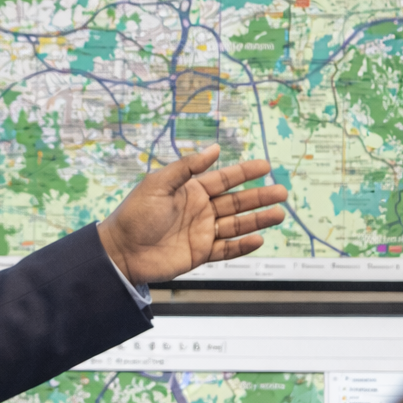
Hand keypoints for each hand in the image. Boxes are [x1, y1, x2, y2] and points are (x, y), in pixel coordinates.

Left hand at [99, 144, 287, 283]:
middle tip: (281, 191)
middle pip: (236, 202)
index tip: (265, 166)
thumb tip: (214, 149)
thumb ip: (187, 167)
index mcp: (191, 191)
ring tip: (279, 214)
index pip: (224, 179)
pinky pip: (226, 249)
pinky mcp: (199, 253)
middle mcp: (200, 210)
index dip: (245, 172)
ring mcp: (201, 232)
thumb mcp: (158, 184)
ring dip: (258, 219)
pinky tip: (258, 239)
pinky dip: (242, 245)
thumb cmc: (134, 215)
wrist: (121, 251)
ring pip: (236, 225)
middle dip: (259, 196)